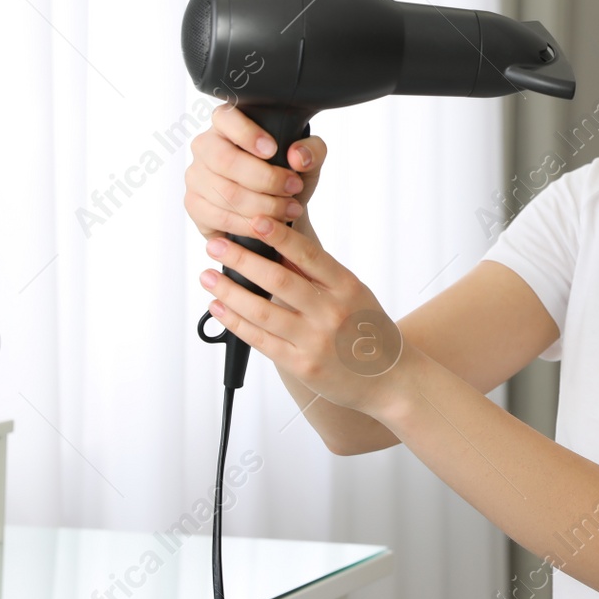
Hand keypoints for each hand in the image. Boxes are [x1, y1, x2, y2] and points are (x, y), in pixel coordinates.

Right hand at [185, 102, 327, 246]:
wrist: (276, 213)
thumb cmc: (286, 178)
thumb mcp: (308, 162)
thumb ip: (312, 151)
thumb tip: (298, 156)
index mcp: (228, 124)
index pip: (225, 117)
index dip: (247, 133)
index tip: (273, 150)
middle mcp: (205, 146)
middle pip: (225, 160)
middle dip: (266, 178)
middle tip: (293, 187)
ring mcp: (196, 176)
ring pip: (225, 192)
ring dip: (263, 205)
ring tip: (290, 209)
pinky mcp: (194, 204)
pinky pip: (219, 216)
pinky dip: (248, 224)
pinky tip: (267, 226)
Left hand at [199, 213, 412, 417]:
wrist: (390, 378)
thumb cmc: (368, 330)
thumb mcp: (354, 293)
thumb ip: (319, 274)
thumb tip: (280, 247)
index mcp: (347, 286)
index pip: (308, 254)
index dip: (279, 236)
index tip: (254, 220)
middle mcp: (332, 311)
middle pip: (278, 279)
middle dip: (241, 259)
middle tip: (215, 244)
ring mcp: (316, 340)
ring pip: (262, 310)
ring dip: (229, 291)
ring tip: (208, 277)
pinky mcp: (301, 365)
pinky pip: (260, 340)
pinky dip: (235, 322)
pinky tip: (219, 308)